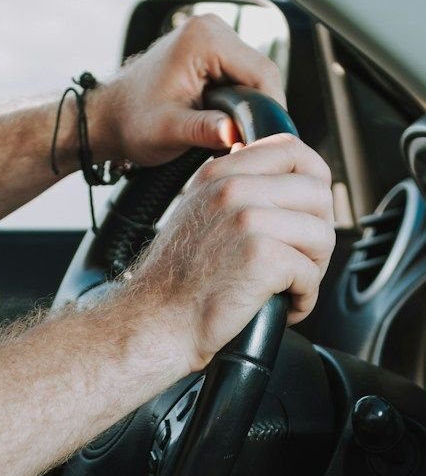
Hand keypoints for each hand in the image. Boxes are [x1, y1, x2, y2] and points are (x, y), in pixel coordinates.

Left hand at [90, 14, 285, 167]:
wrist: (106, 118)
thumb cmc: (130, 122)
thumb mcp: (168, 130)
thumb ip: (204, 130)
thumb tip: (235, 135)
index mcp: (205, 38)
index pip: (261, 71)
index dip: (272, 107)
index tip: (272, 137)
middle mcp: (210, 28)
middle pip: (259, 71)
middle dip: (260, 106)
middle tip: (257, 141)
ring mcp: (209, 35)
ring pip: (251, 73)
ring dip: (250, 103)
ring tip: (241, 135)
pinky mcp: (207, 48)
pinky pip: (237, 73)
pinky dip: (237, 98)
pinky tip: (229, 122)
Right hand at [127, 133, 335, 371]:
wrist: (153, 324)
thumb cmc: (175, 285)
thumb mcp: (198, 216)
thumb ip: (238, 193)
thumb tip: (294, 186)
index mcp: (219, 175)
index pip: (291, 150)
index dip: (314, 179)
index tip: (310, 211)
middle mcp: (232, 190)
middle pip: (318, 195)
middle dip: (317, 235)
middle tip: (298, 264)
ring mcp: (247, 220)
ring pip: (322, 236)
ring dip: (313, 270)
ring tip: (288, 289)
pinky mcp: (262, 256)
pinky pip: (310, 274)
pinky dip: (302, 299)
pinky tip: (281, 307)